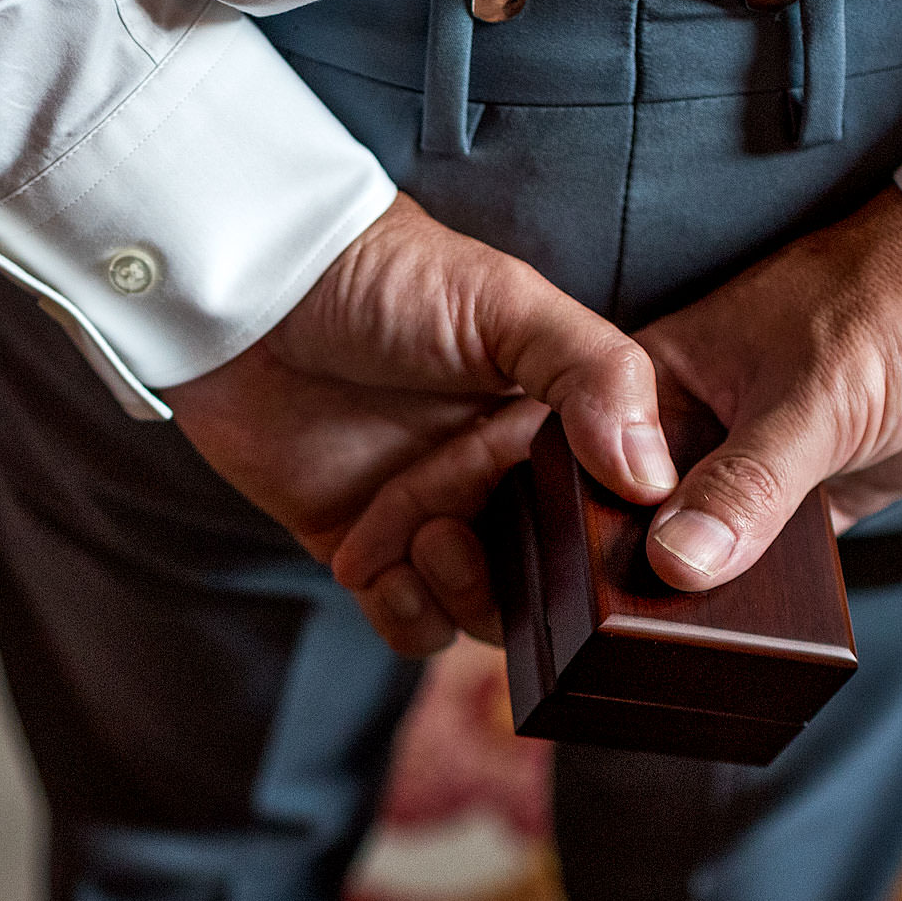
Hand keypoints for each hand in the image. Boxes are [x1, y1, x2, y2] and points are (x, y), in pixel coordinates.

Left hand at [165, 193, 667, 654]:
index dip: (603, 543)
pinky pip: (409, 623)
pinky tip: (374, 560)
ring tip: (423, 532)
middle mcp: (502, 481)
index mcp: (554, 424)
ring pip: (484, 614)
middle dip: (523, 581)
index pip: (609, 514)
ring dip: (459, 595)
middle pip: (552, 581)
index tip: (583, 540)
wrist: (251, 297)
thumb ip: (596, 374)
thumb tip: (650, 478)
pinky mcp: (365, 552)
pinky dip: (401, 610)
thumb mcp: (507, 303)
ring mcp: (434, 521)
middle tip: (468, 529)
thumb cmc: (383, 278)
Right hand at [330, 188, 901, 619]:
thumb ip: (750, 484)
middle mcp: (679, 434)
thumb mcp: (819, 396)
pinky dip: (737, 614)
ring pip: (679, 559)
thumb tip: (676, 571)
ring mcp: (741, 473)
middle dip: (586, 588)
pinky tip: (715, 665)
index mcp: (649, 381)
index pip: (563, 463)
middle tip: (559, 661)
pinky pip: (754, 578)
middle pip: (610, 526)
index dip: (526, 528)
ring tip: (631, 682)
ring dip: (667, 610)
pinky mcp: (805, 507)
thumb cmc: (898, 300)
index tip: (493, 596)